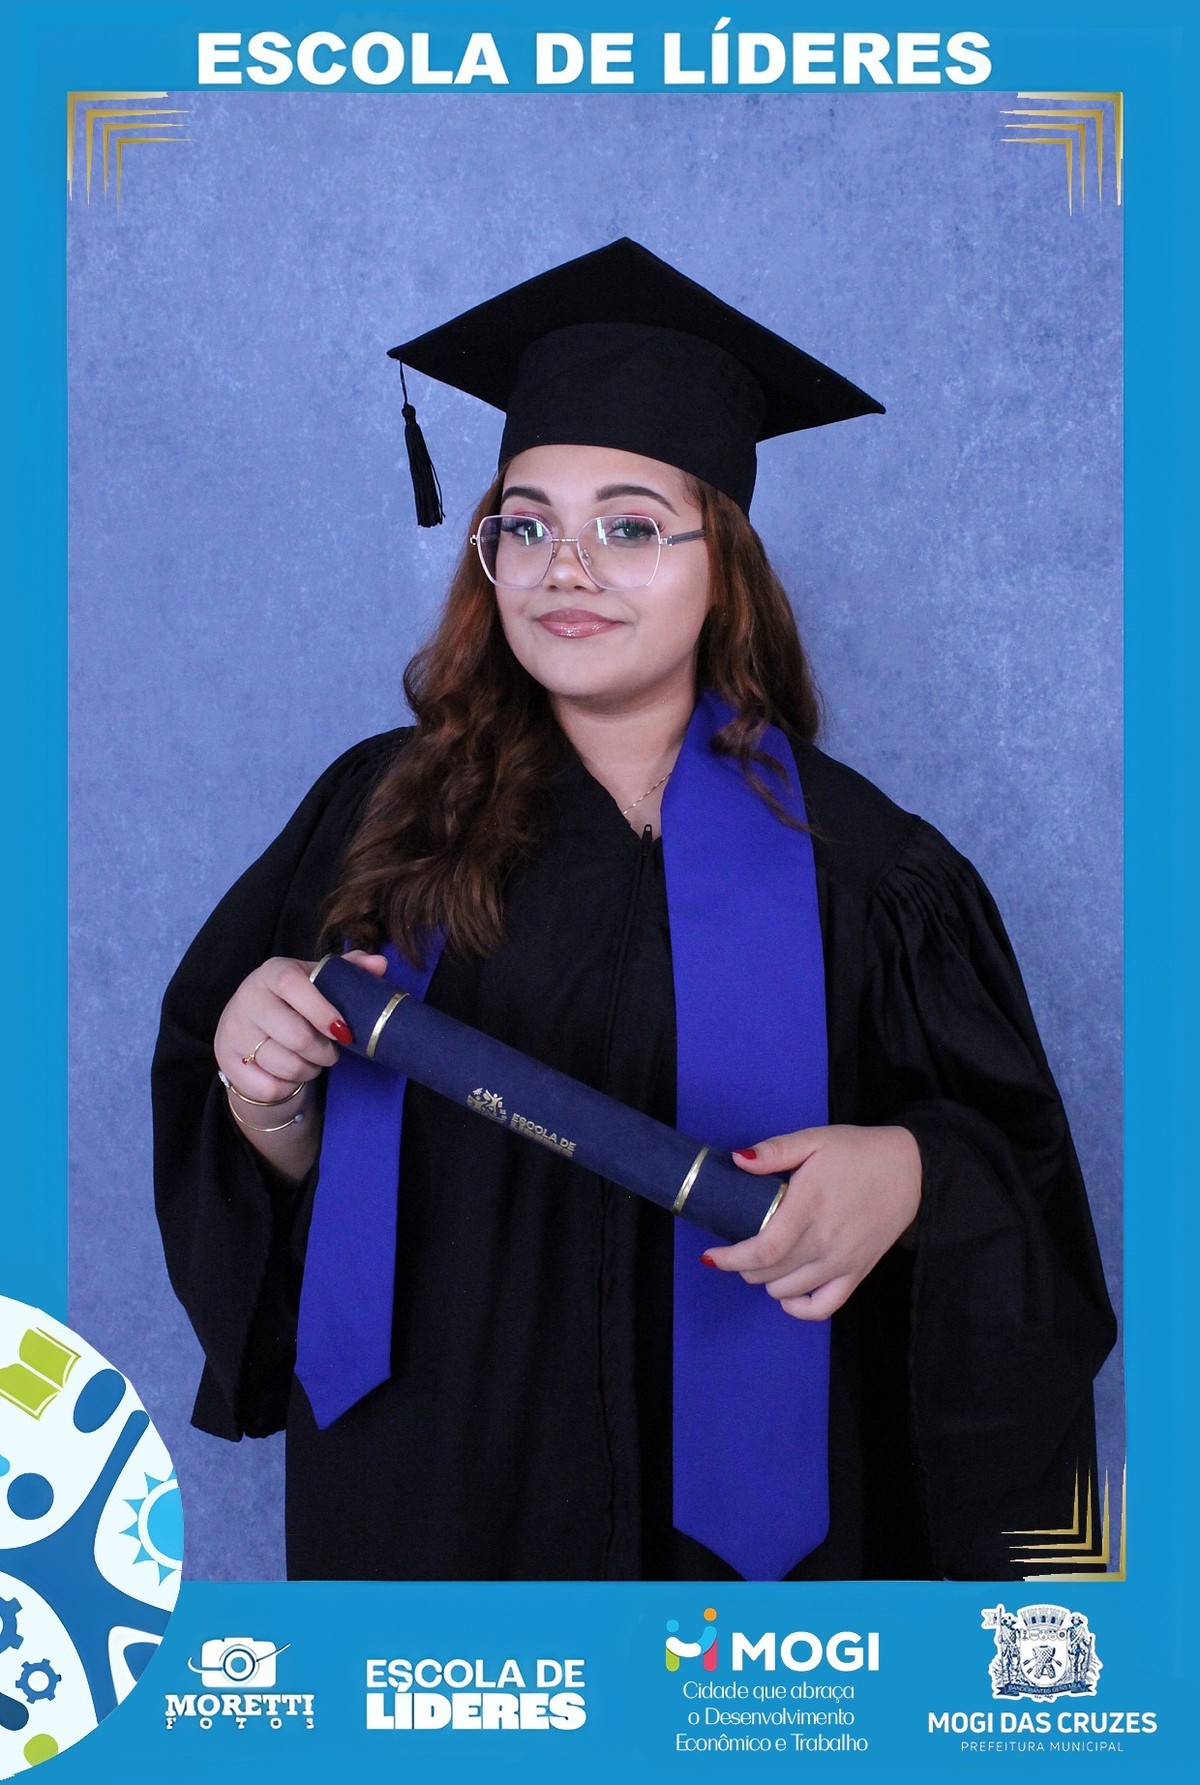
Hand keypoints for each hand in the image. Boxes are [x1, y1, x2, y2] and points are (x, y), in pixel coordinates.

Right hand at [215, 950, 387, 1102]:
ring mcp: (233, 1032)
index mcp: (272, 973)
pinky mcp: (227, 1063)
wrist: (247, 1029)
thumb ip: (349, 971)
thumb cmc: (294, 1002)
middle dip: (325, 1052)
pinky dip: (289, 1087)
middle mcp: (247, 998)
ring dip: (310, 1070)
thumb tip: (379, 965)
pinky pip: (271, 1088)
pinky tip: (289, 1073)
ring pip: (287, 1067)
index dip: (322, 1010)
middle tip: (331, 1051)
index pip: (293, 984)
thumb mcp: (318, 981)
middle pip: (297, 1036)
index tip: (344, 1030)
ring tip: (311, 1060)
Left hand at [704, 1125, 922, 1319]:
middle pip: (769, 1274)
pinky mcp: (857, 1273)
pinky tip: (788, 1295)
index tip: (711, 1256)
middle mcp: (824, 1242)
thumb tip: (736, 1161)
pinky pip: (824, 1307)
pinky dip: (799, 1308)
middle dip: (743, 1266)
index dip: (730, 1259)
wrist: (912, 1171)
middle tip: (738, 1246)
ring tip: (763, 1261)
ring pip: (788, 1291)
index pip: (761, 1251)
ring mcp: (842, 1263)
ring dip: (766, 1281)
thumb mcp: (814, 1139)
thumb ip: (774, 1151)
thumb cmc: (858, 1152)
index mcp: (808, 1208)